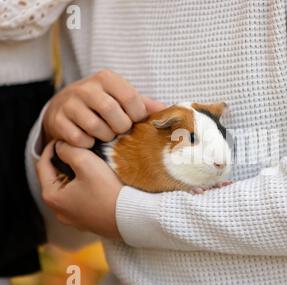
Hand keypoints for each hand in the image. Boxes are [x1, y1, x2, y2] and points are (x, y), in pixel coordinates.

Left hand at [36, 140, 122, 238]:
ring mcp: (74, 219)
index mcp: (52, 197)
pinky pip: (82, 201)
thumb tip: (61, 146)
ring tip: (90, 164)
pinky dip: (86, 189)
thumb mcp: (87, 162)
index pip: (42, 165)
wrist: (132, 217)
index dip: (51, 147)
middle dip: (64, 162)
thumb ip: (69, 150)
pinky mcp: (89, 222)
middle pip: (55, 178)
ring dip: (76, 176)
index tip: (63, 138)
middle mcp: (59, 211)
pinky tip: (99, 183)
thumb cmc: (109, 191)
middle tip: (78, 149)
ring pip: (69, 190)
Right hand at [43, 69, 165, 147]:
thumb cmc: (102, 104)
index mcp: (107, 78)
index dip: (137, 115)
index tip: (134, 120)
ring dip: (105, 137)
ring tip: (105, 134)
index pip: (131, 98)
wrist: (64, 107)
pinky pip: (79, 139)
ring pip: (96, 127)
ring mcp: (69, 103)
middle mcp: (86, 87)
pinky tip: (89, 139)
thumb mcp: (122, 98)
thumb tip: (168, 111)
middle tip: (119, 130)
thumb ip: (144, 104)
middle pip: (113, 113)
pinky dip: (88, 144)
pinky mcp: (57, 120)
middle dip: (121, 127)